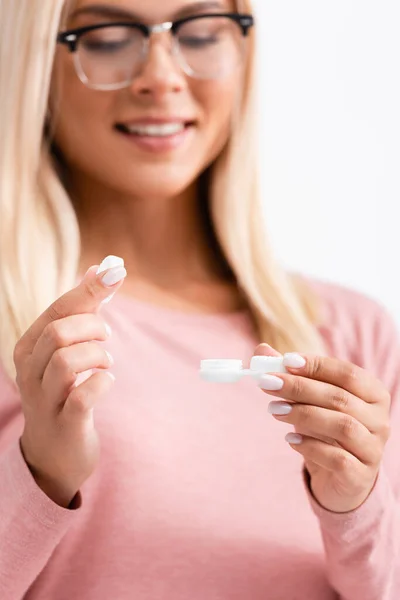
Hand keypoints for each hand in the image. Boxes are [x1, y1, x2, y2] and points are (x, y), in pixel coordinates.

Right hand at [14, 262, 125, 507]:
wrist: (55, 451)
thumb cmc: (64, 390)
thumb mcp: (68, 349)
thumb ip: (85, 310)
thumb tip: (104, 268)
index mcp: (28, 347)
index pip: (56, 310)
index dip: (88, 291)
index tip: (116, 274)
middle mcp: (29, 371)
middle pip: (59, 332)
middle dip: (93, 328)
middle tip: (106, 340)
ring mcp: (44, 400)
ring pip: (67, 361)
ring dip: (98, 355)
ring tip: (105, 364)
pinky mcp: (65, 423)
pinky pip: (85, 395)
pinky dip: (103, 383)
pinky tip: (106, 382)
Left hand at [255, 344, 390, 512]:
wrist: (339, 478)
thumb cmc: (326, 430)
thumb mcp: (311, 400)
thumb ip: (291, 374)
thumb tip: (262, 350)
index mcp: (374, 394)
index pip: (348, 373)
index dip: (317, 365)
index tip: (285, 360)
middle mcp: (379, 420)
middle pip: (340, 398)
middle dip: (300, 388)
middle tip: (267, 383)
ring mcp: (372, 449)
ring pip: (342, 425)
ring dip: (303, 414)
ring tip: (273, 409)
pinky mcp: (360, 476)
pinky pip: (337, 458)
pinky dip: (310, 446)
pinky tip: (290, 439)